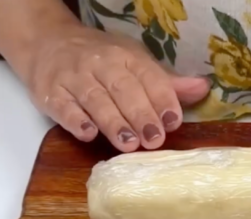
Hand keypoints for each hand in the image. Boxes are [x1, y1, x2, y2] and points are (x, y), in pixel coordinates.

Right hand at [21, 22, 208, 151]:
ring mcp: (73, 77)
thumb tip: (203, 88)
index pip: (148, 76)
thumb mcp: (135, 63)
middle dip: (140, 115)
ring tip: (128, 144)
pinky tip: (88, 133)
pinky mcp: (51, 92)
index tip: (173, 121)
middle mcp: (100, 64)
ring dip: (113, 123)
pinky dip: (76, 120)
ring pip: (95, 100)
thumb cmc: (103, 60)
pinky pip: (64, 107)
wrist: (48, 43)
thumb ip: (166, 82)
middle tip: (154, 140)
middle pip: (123, 90)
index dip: (162, 99)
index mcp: (126, 57)